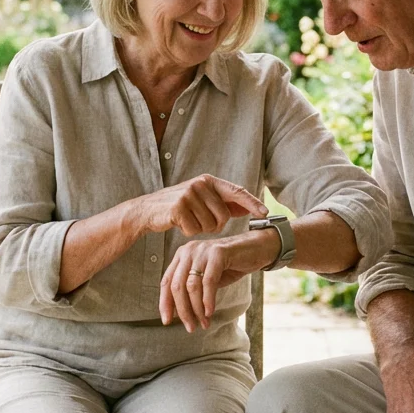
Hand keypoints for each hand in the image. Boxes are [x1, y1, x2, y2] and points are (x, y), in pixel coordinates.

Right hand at [130, 174, 267, 237]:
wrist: (148, 210)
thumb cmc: (178, 207)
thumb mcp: (201, 200)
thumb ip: (223, 203)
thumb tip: (248, 207)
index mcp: (208, 181)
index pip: (236, 191)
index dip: (252, 203)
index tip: (265, 212)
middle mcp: (200, 184)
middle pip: (224, 216)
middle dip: (215, 225)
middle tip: (200, 221)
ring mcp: (189, 195)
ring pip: (210, 226)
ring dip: (201, 229)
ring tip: (188, 220)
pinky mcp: (179, 208)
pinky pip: (195, 230)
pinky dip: (189, 232)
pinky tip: (179, 223)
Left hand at [159, 227, 278, 331]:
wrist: (256, 249)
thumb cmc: (230, 265)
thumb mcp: (206, 277)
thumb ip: (192, 290)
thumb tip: (178, 313)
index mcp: (182, 255)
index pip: (166, 282)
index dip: (165, 303)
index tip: (166, 321)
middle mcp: (189, 251)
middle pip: (177, 286)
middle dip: (183, 311)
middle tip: (190, 327)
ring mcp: (202, 250)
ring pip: (192, 286)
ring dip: (197, 309)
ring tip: (204, 323)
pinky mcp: (218, 253)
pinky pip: (209, 282)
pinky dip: (208, 300)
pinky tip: (210, 312)